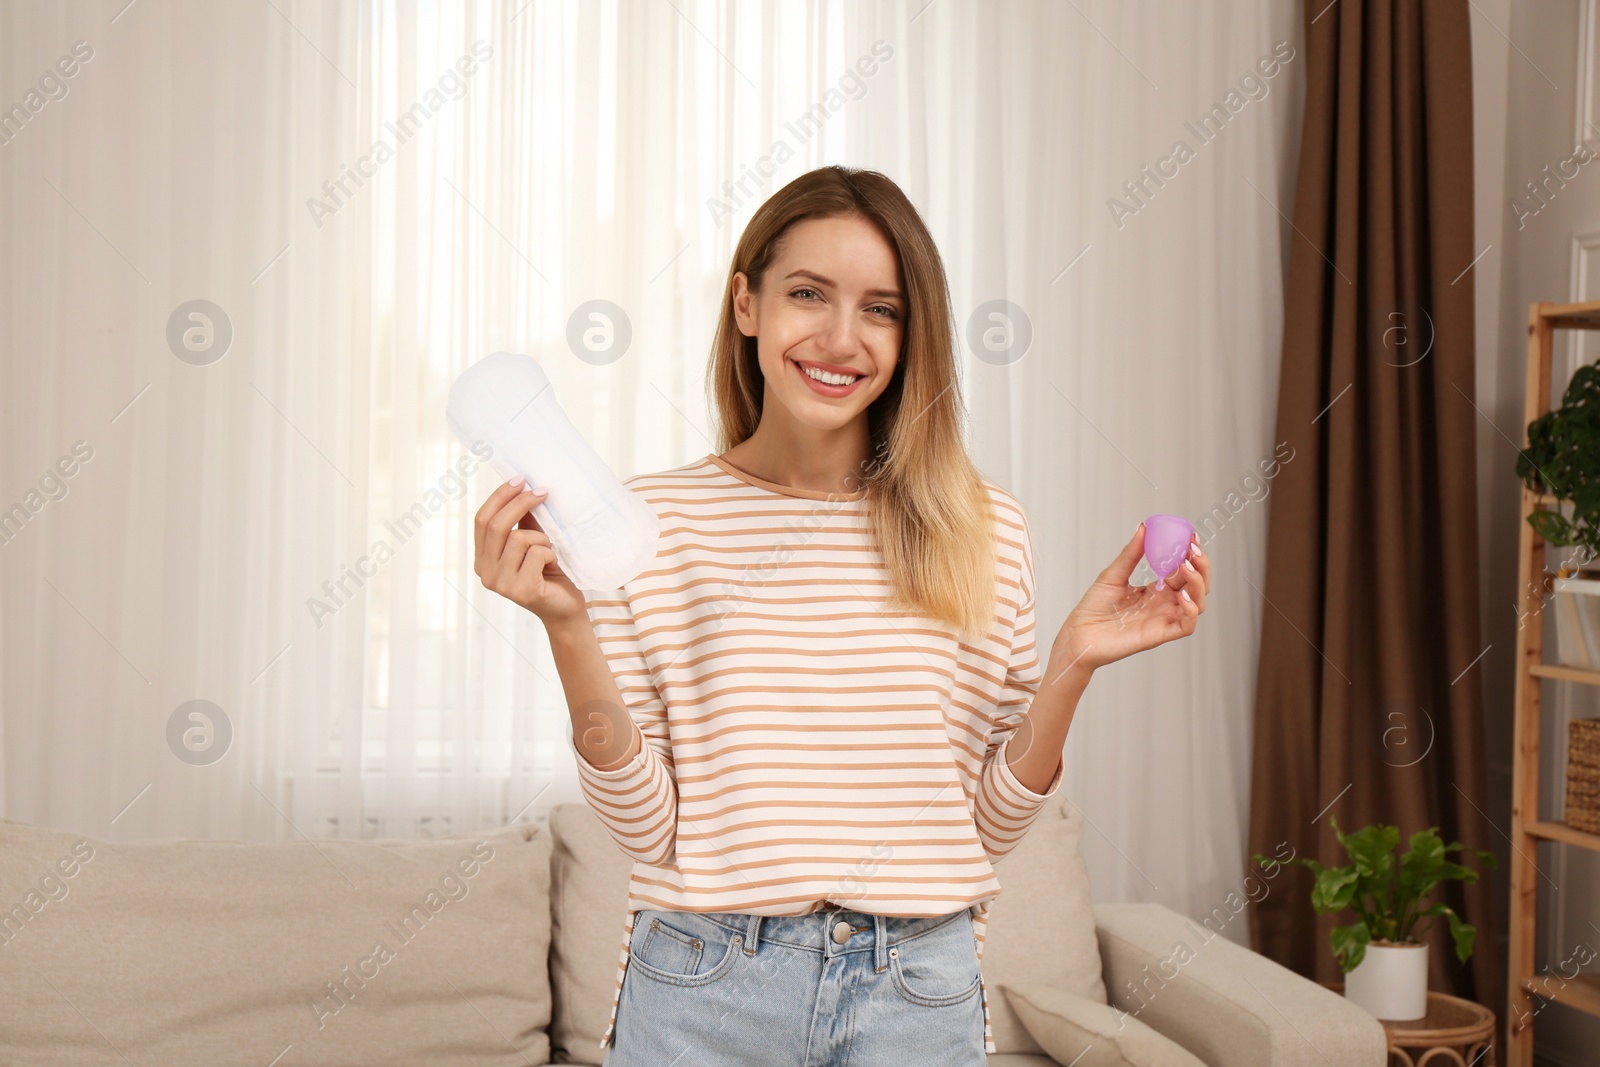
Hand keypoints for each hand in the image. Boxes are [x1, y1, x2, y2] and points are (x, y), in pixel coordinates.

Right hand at [473, 479, 589, 625]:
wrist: (565, 608)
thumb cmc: (549, 571)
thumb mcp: (532, 541)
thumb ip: (523, 520)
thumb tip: (523, 484)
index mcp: (483, 559)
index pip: (482, 520)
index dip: (499, 497)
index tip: (520, 479)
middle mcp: (486, 572)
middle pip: (496, 525)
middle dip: (521, 503)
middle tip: (543, 492)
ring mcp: (502, 584)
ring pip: (519, 539)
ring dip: (542, 538)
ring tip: (550, 551)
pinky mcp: (523, 590)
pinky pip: (537, 553)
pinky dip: (550, 553)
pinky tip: (553, 566)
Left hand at [1053, 523, 1209, 673]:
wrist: (1079, 634)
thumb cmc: (1093, 608)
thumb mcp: (1113, 575)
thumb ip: (1131, 554)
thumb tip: (1143, 528)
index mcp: (1156, 589)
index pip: (1183, 570)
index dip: (1191, 555)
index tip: (1191, 537)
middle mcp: (1164, 604)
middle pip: (1196, 585)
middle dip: (1200, 565)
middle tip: (1192, 549)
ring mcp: (1164, 619)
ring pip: (1198, 603)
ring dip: (1197, 584)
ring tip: (1184, 568)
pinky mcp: (1160, 634)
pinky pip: (1187, 625)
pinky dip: (1191, 610)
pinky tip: (1182, 596)